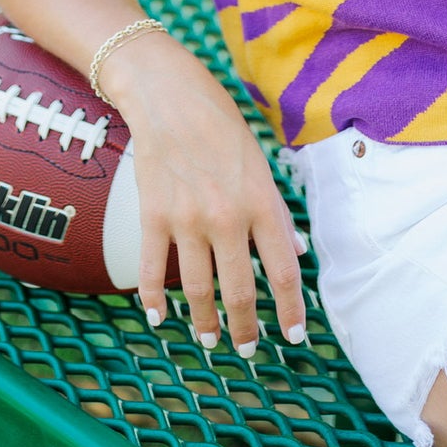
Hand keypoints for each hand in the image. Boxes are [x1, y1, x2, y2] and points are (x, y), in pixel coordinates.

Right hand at [102, 32, 308, 356]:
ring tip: (209, 339)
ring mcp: (187, 219)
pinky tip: (159, 318)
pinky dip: (152, 299)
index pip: (283, 269)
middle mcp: (226, 216)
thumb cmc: (221, 125)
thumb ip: (276, 211)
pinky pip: (150, 269)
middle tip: (247, 349)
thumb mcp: (260, 163)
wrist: (169, 97)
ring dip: (204, 321)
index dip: (290, 309)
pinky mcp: (152, 215)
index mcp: (260, 202)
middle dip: (245, 328)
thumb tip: (296, 251)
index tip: (293, 337)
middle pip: (239, 290)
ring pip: (196, 289)